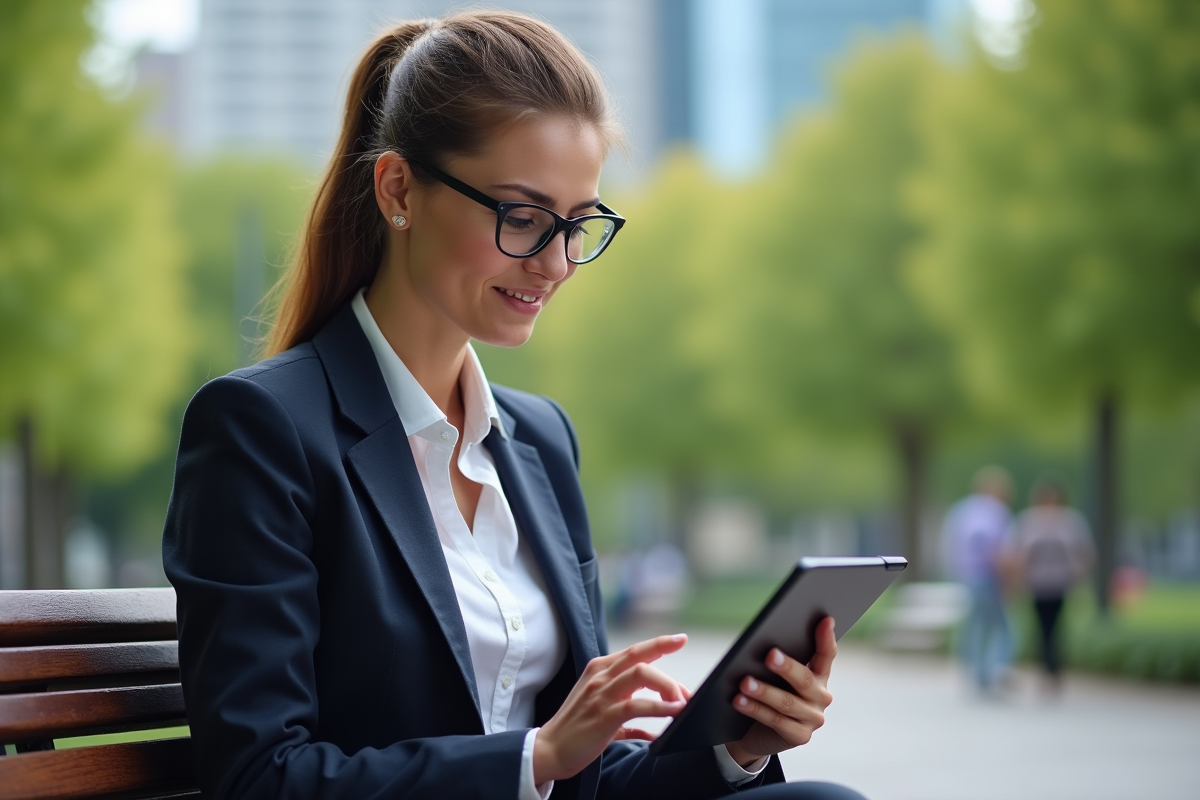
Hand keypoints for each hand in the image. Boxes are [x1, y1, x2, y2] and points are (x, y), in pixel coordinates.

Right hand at [533, 634, 690, 783]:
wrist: (550, 750)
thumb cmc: (578, 730)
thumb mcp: (603, 710)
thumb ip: (629, 711)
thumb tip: (655, 728)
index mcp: (600, 669)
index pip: (635, 650)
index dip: (659, 643)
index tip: (681, 639)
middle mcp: (600, 676)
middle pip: (640, 657)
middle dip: (669, 671)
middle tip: (687, 692)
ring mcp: (601, 694)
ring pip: (641, 674)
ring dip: (668, 687)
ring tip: (682, 703)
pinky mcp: (603, 716)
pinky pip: (636, 705)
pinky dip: (659, 708)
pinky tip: (673, 713)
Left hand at [725, 616, 836, 767]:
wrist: (757, 732)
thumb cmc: (768, 692)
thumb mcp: (775, 675)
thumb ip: (777, 660)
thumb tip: (763, 643)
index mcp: (819, 675)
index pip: (826, 655)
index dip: (826, 638)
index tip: (825, 619)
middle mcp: (821, 696)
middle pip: (805, 680)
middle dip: (787, 667)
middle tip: (769, 655)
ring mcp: (813, 718)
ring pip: (787, 702)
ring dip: (764, 691)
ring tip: (745, 682)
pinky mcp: (800, 736)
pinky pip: (776, 721)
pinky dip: (756, 710)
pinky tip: (739, 701)